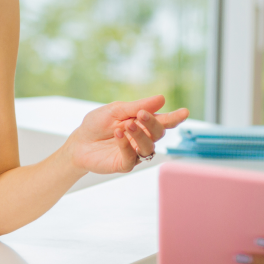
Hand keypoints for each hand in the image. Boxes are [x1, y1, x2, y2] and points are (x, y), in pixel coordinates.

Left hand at [65, 95, 188, 174]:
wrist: (79, 142)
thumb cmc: (98, 124)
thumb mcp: (116, 110)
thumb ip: (137, 106)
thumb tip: (161, 99)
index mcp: (143, 124)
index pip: (162, 121)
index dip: (174, 118)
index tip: (184, 112)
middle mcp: (142, 139)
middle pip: (158, 133)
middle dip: (152, 123)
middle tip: (141, 114)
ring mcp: (135, 153)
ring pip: (149, 147)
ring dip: (140, 134)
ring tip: (127, 125)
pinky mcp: (124, 164)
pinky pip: (132, 158)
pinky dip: (126, 145)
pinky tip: (118, 135)